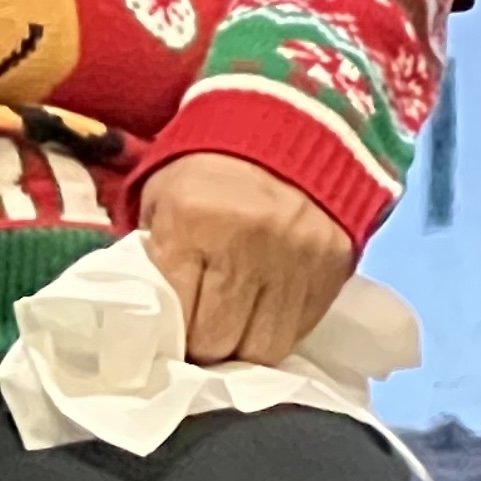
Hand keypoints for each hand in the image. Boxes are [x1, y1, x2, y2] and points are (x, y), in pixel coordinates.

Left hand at [139, 151, 352, 368]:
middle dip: (203, 349)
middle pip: (220, 341)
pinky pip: (300, 331)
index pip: (179, 314)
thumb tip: (150, 316)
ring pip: (264, 347)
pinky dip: (276, 334)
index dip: (169, 337)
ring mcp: (295, 263)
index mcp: (193, 224)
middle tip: (195, 343)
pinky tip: (259, 322)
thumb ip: (152, 254)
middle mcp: (247, 247)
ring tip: (229, 336)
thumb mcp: (160, 199)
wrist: (287, 131)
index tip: (164, 342)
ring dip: (242, 350)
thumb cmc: (205, 170)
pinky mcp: (331, 272)